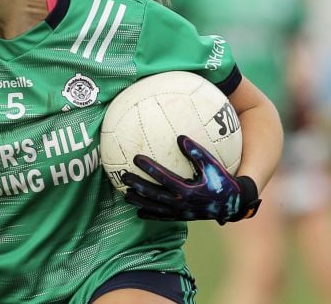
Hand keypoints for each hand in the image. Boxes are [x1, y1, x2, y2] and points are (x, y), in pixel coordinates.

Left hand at [121, 135, 260, 223]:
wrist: (232, 206)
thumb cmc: (223, 182)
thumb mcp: (213, 166)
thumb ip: (197, 152)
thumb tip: (180, 137)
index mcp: (188, 190)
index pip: (163, 178)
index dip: (149, 168)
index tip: (136, 158)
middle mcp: (181, 203)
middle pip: (153, 194)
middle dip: (137, 185)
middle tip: (123, 175)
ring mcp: (180, 212)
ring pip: (154, 207)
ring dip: (139, 201)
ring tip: (125, 194)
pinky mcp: (181, 218)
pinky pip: (162, 217)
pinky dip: (150, 214)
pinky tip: (139, 211)